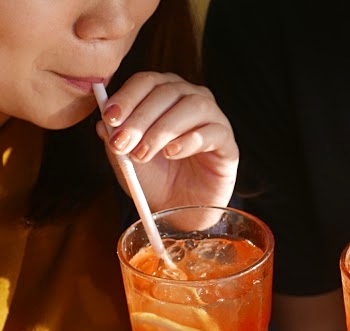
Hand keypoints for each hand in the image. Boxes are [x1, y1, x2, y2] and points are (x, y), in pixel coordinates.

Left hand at [96, 72, 237, 210]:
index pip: (147, 82)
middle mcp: (191, 100)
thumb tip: (103, 122)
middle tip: (123, 143)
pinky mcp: (228, 144)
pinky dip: (189, 140)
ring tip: (145, 154)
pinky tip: (172, 154)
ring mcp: (213, 120)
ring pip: (193, 107)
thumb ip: (116, 139)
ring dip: (163, 129)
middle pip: (168, 92)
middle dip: (141, 118)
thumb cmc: (157, 181)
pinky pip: (213, 132)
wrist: (180, 211)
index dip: (127, 96)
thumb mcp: (127, 160)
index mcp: (165, 96)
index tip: (110, 119)